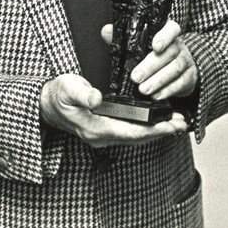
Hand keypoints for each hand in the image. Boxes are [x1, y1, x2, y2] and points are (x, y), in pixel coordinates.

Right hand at [39, 73, 188, 147]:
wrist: (45, 105)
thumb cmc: (57, 95)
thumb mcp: (68, 89)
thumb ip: (82, 93)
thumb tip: (97, 98)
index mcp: (94, 128)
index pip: (130, 133)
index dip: (152, 130)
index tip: (170, 125)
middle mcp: (101, 136)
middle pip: (137, 138)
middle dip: (161, 132)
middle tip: (182, 123)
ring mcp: (103, 136)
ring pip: (135, 137)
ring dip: (156, 132)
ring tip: (177, 123)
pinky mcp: (105, 131)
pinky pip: (130, 133)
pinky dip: (146, 129)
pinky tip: (157, 123)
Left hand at [100, 18, 197, 99]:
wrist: (178, 68)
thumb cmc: (154, 54)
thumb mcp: (140, 44)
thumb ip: (124, 38)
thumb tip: (106, 30)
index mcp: (167, 34)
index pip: (171, 28)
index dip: (165, 36)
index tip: (155, 45)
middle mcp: (179, 46)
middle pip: (170, 52)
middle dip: (152, 65)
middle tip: (136, 76)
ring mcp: (186, 61)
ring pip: (176, 68)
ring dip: (159, 80)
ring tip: (144, 89)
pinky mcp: (190, 77)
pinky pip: (181, 83)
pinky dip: (168, 90)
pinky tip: (157, 96)